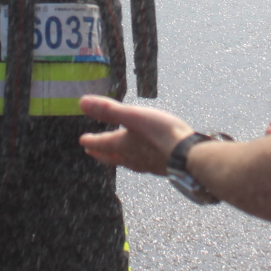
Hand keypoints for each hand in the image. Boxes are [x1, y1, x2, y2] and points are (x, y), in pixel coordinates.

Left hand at [77, 96, 194, 175]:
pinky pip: (144, 164)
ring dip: (117, 158)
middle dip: (101, 153)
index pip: (102, 143)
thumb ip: (108, 109)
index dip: (91, 140)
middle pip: (111, 157)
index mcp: (123, 145)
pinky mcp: (161, 167)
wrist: (188, 157)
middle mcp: (132, 158)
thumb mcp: (133, 116)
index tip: (82, 140)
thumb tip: (82, 103)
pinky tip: (145, 158)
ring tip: (115, 156)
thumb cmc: (160, 134)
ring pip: (127, 162)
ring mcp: (147, 164)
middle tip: (91, 152)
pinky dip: (137, 160)